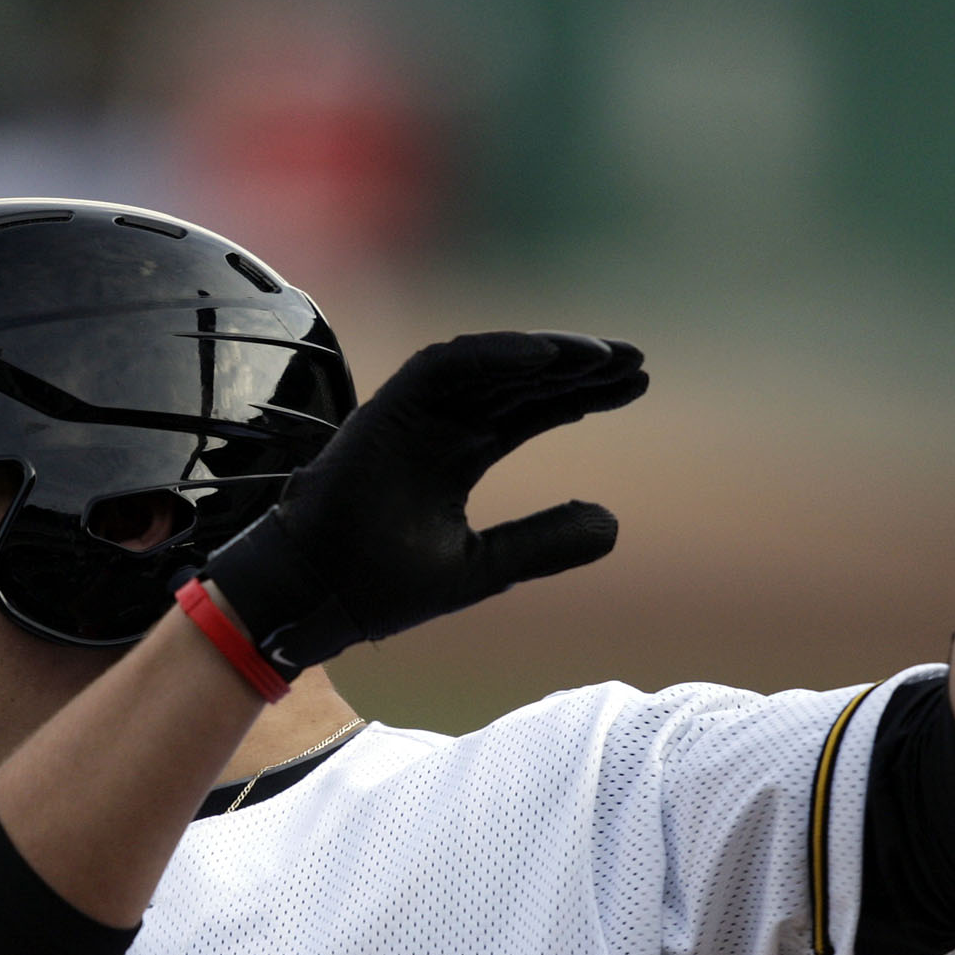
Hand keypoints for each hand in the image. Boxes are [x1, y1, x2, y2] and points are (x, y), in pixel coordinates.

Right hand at [194, 331, 647, 675]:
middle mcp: (440, 427)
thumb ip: (543, 542)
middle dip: (579, 369)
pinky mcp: (388, 407)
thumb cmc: (381, 588)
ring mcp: (413, 414)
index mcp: (458, 457)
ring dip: (547, 357)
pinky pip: (447, 365)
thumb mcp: (484, 568)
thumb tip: (617, 525)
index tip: (638, 386)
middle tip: (638, 362)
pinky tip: (546, 358)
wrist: (316, 598)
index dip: (583, 396)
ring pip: (491, 367)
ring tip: (604, 357)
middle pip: (521, 382)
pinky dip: (495, 356)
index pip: (532, 411)